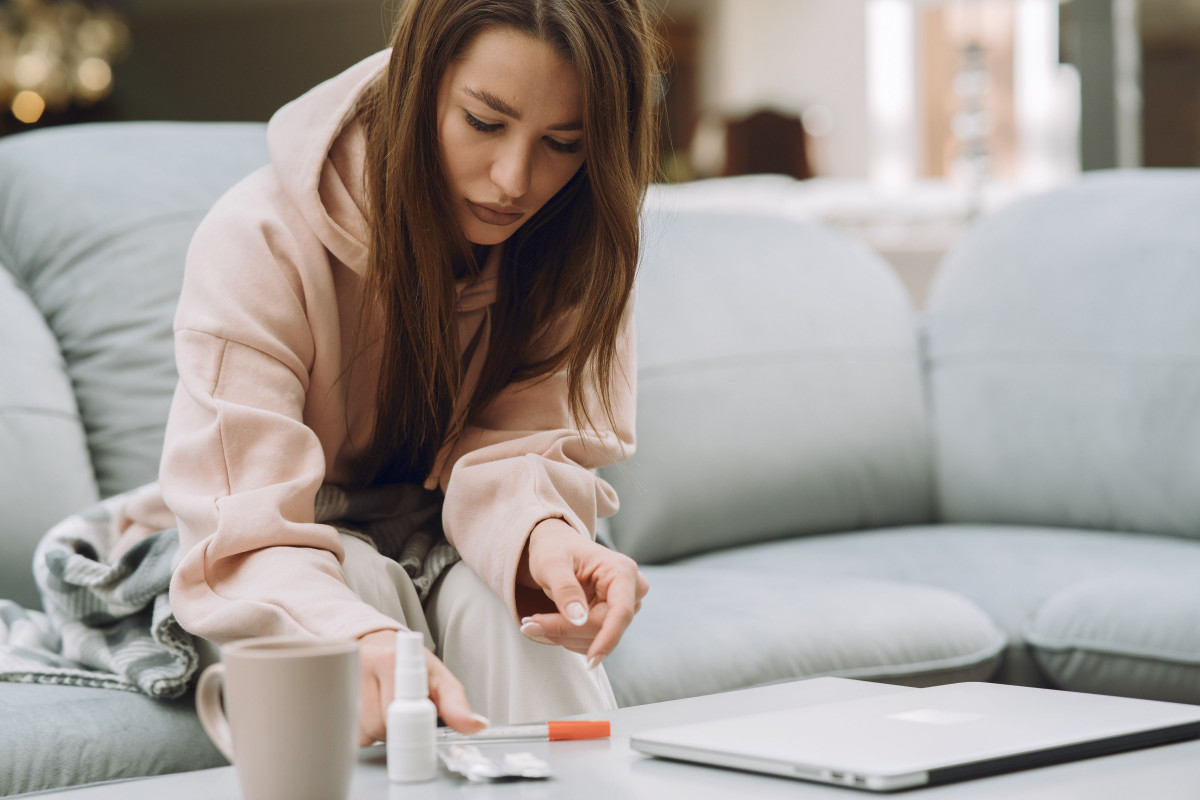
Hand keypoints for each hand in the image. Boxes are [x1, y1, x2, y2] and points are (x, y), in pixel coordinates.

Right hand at [355, 629, 486, 745]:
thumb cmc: (411, 663)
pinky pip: (349, 731)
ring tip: (385, 711)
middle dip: (396, 729)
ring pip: (363, 732)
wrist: (375, 644)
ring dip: (377, 732)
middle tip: (402, 714)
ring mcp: (343, 679)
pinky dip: (361, 732)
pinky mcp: (331, 692)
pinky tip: (368, 714)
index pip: (401, 708)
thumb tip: (477, 725)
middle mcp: (364, 666)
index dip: (411, 723)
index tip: (418, 728)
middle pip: (380, 725)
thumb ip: (456, 704)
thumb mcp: (438, 678)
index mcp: (393, 660)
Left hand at [515, 519, 648, 669]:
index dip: (608, 638)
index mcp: (621, 571)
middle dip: (566, 631)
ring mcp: (625, 606)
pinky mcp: (613, 618)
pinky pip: (593, 641)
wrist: (556, 547)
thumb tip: (579, 619)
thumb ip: (565, 589)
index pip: (622, 612)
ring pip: (598, 639)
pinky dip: (569, 637)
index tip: (591, 661)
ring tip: (538, 620)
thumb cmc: (555, 549)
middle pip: (604, 628)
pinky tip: (554, 621)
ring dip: (565, 636)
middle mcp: (631, 589)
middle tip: (529, 625)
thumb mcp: (552, 563)